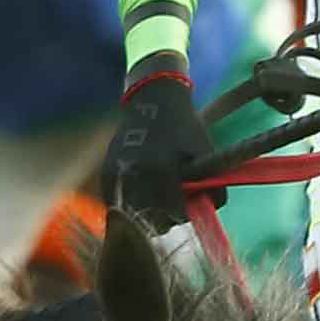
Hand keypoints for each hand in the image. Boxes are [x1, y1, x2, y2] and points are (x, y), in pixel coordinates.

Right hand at [104, 60, 206, 232]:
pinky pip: (118, 205)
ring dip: (147, 213)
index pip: (174, 213)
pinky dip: (131, 205)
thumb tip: (210, 211)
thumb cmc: (184, 127)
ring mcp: (116, 176)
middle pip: (153, 220)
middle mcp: (135, 174)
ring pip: (134, 216)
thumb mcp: (205, 153)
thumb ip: (214, 185)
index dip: (185, 214)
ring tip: (157, 197)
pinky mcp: (105, 176)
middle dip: (167, 218)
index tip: (188, 206)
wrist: (151, 100)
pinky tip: (142, 191)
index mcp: (161, 169)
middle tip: (174, 205)